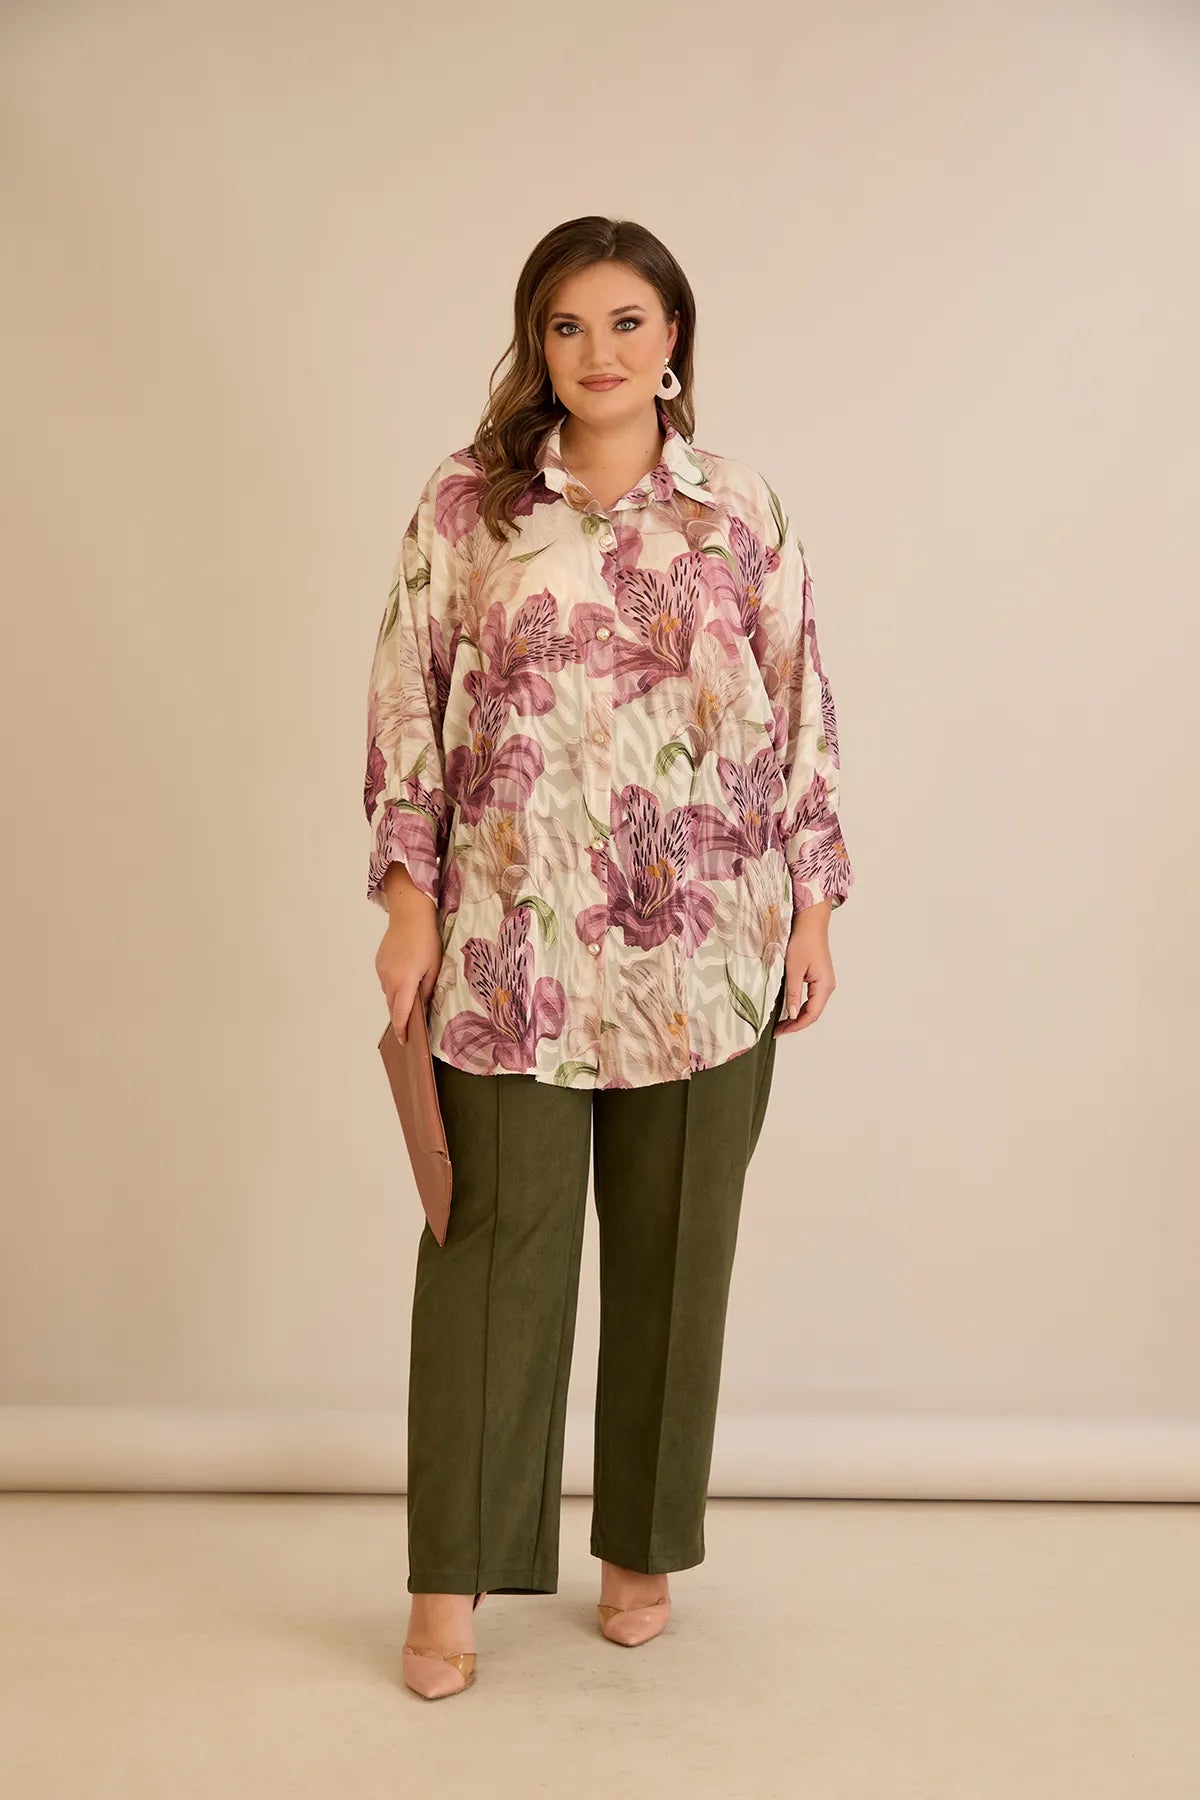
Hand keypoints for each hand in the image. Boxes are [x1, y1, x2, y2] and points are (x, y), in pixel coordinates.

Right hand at [375, 895, 442, 1042]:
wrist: (409, 916)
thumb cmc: (426, 940)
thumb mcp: (434, 967)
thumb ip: (427, 990)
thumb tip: (422, 1007)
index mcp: (405, 982)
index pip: (401, 1013)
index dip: (402, 1029)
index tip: (403, 1041)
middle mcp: (389, 979)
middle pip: (392, 1006)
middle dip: (399, 1018)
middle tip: (408, 1028)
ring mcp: (381, 971)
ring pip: (388, 994)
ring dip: (397, 1000)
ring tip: (409, 1002)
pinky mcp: (379, 963)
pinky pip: (385, 981)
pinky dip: (394, 986)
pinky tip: (404, 980)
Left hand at [773, 902, 835, 1036]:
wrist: (810, 922)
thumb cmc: (803, 941)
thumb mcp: (794, 969)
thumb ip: (793, 994)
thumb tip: (793, 1015)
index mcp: (824, 986)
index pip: (811, 1015)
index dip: (796, 1026)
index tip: (780, 1032)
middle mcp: (827, 986)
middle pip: (813, 1013)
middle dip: (796, 1023)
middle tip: (778, 1030)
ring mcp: (824, 982)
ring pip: (812, 1006)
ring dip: (798, 1015)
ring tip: (782, 1023)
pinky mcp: (818, 976)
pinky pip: (811, 997)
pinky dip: (800, 1005)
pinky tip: (789, 1008)